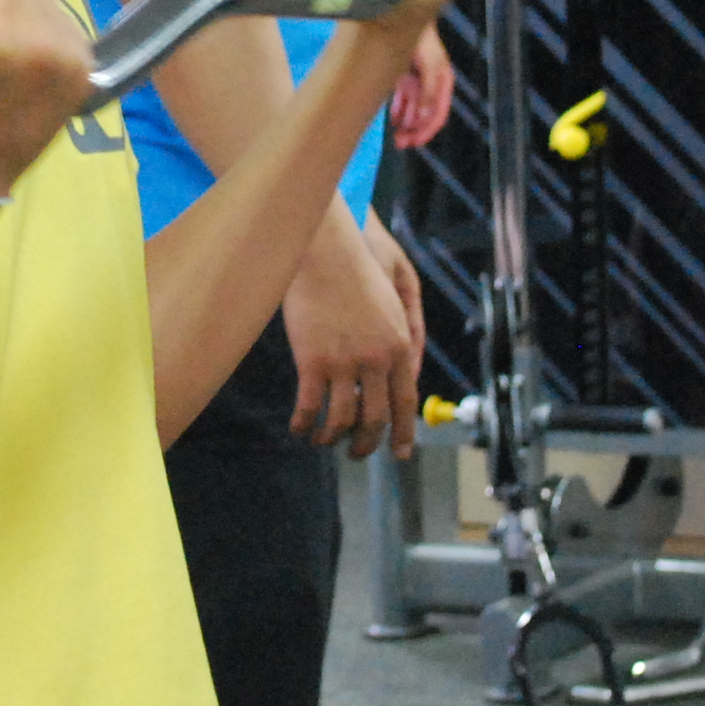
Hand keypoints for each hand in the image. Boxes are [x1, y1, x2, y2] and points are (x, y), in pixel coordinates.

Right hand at [284, 214, 421, 455]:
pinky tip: (299, 428)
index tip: (401, 453)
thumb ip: (399, 341)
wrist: (325, 251)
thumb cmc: (355, 273)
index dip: (403, 432)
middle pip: (375, 419)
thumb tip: (403, 376)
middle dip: (366, 444)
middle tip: (357, 453)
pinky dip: (304, 424)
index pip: (406, 402)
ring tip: (323, 441)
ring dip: (331, 438)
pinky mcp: (312, 361)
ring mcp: (345, 362)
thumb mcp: (390, 307)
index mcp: (400, 347)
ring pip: (341, 419)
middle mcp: (377, 360)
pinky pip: (309, 407)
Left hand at [386, 24, 455, 148]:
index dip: (426, 131)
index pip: (438, 114)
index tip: (412, 142)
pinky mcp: (407, 74)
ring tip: (396, 135)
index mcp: (443, 81)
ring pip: (415, 109)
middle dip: (415, 131)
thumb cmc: (421, 38)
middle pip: (426, 115)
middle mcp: (432, 83)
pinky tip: (394, 119)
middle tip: (400, 143)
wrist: (404, 15)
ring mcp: (419, 79)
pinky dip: (400, 109)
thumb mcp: (428, 65)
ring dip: (407, 123)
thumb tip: (427, 117)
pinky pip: (405, 98)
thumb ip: (429, 90)